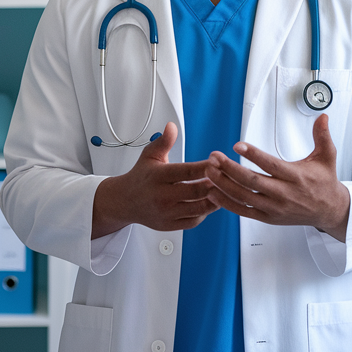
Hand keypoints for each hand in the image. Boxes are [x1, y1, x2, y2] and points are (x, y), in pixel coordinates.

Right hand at [91, 121, 217, 238]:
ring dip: (214, 199)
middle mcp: (162, 196)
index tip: (219, 162)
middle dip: (215, 184)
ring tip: (222, 190)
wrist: (125, 201)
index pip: (188, 171)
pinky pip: (193, 221)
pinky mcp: (169, 225)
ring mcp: (166, 212)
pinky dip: (204, 212)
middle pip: (196, 191)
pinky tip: (208, 203)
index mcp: (158, 176)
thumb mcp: (150, 155)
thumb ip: (164, 141)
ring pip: (198, 208)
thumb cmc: (141, 177)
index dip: (206, 167)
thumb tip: (172, 127)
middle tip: (226, 177)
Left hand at [205, 114, 350, 241]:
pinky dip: (227, 204)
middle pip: (252, 181)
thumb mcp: (327, 157)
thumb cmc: (324, 183)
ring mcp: (274, 207)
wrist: (329, 211)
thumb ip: (322, 136)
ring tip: (209, 171)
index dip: (254, 155)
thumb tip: (323, 117)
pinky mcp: (268, 218)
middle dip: (230, 168)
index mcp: (296, 177)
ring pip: (244, 196)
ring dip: (224, 184)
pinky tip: (214, 193)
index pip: (271, 165)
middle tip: (214, 157)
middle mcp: (284, 194)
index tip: (237, 145)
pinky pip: (244, 212)